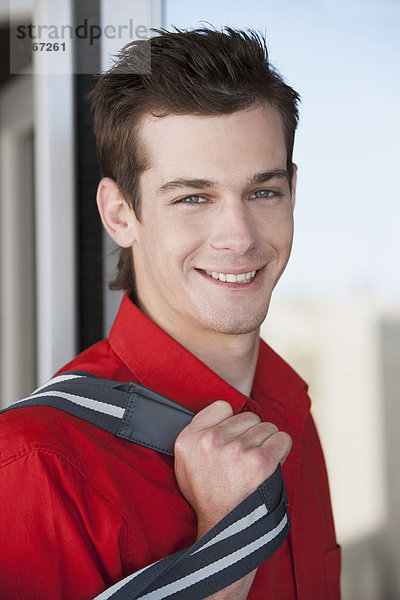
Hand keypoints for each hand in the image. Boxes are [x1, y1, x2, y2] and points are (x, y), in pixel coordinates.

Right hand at [174, 401, 291, 536]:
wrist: (223, 528)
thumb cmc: (207, 495)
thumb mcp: (185, 462)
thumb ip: (197, 433)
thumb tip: (223, 412)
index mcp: (188, 438)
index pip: (222, 406)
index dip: (231, 423)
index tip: (231, 439)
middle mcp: (210, 441)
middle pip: (248, 417)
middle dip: (251, 434)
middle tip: (244, 458)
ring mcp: (235, 450)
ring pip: (267, 427)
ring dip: (266, 443)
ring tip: (255, 465)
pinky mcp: (259, 462)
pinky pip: (282, 439)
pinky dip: (281, 449)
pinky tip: (271, 463)